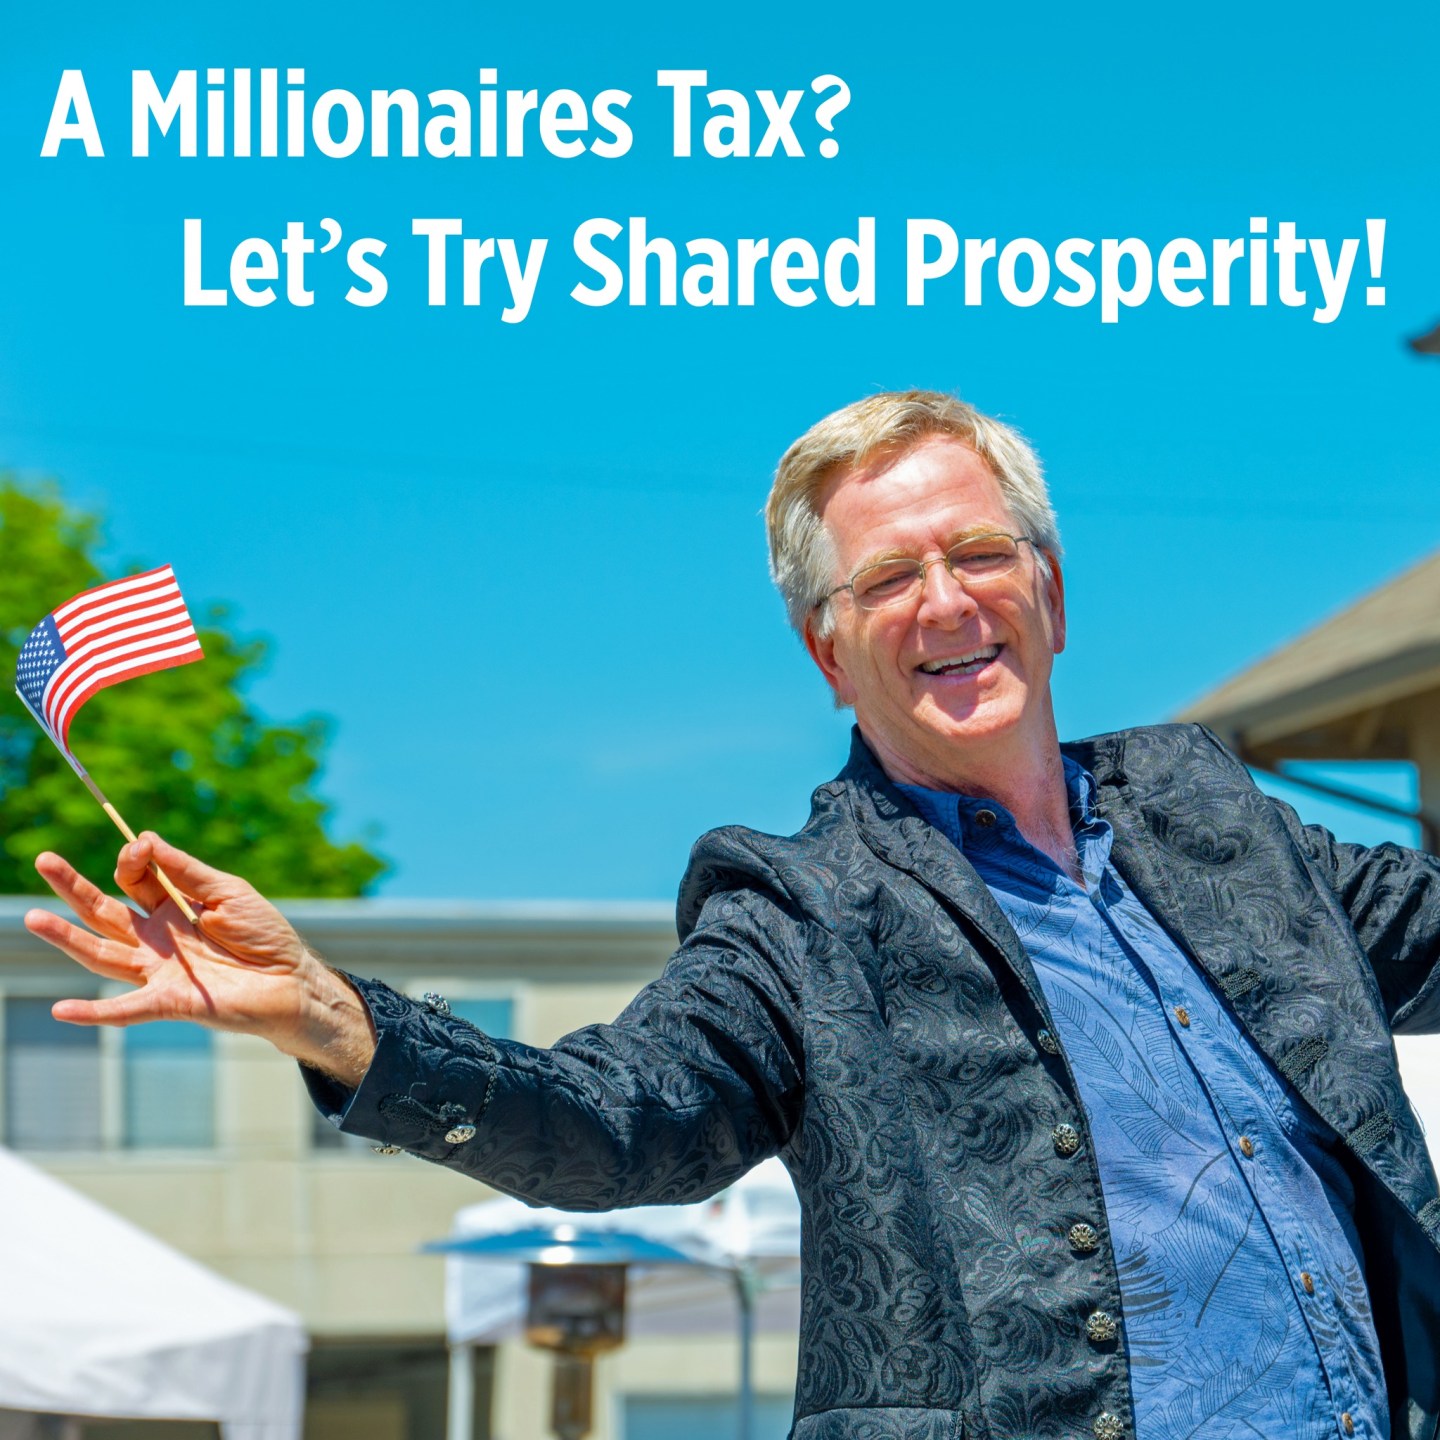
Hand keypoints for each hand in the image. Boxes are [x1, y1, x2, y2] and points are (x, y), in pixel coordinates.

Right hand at [24, 834, 376, 1084]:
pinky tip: (61, 1011)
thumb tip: (143, 838)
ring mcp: (158, 971)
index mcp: (172, 908)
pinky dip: (93, 1012)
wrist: (291, 980)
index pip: (135, 880)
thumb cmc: (263, 935)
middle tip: (43, 860)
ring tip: (33, 918)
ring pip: (102, 953)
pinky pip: (126, 1009)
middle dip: (73, 887)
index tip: (141, 848)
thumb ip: (185, 870)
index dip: (134, 860)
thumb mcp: (227, 891)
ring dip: (67, 938)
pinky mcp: (169, 1002)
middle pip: (104, 911)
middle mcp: (156, 940)